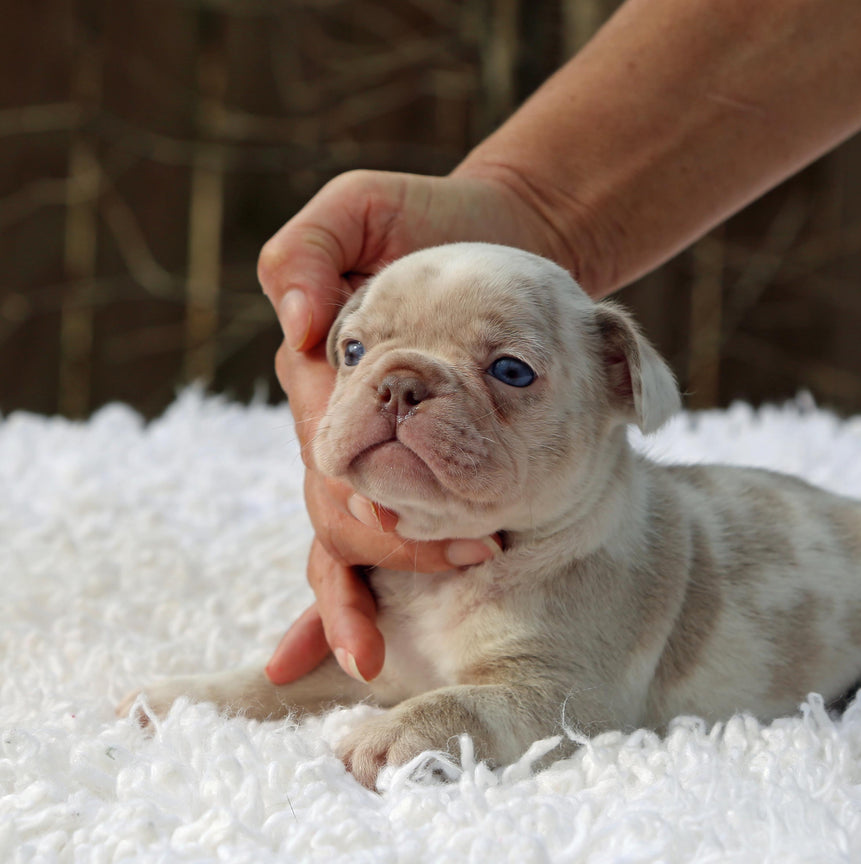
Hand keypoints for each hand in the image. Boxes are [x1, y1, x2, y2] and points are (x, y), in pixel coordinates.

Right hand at [259, 170, 566, 684]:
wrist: (499, 235)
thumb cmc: (428, 220)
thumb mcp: (361, 207)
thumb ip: (308, 250)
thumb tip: (297, 328)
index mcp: (320, 374)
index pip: (326, 444)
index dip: (365, 482)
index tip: (423, 504)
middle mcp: (333, 424)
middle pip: (336, 508)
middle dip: (393, 543)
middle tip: (472, 550)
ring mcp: (362, 453)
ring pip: (343, 539)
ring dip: (370, 589)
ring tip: (394, 636)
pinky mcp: (404, 466)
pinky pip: (367, 540)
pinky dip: (349, 601)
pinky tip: (352, 657)